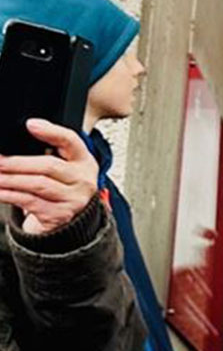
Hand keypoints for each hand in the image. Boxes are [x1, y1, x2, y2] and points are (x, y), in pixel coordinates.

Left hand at [0, 120, 99, 235]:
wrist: (68, 225)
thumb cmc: (58, 191)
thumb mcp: (60, 171)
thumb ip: (46, 154)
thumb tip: (15, 143)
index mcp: (84, 161)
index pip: (71, 141)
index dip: (51, 132)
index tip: (30, 124)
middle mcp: (83, 179)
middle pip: (49, 165)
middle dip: (18, 162)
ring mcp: (74, 199)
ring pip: (38, 184)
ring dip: (10, 179)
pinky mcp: (60, 215)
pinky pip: (29, 201)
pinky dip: (9, 194)